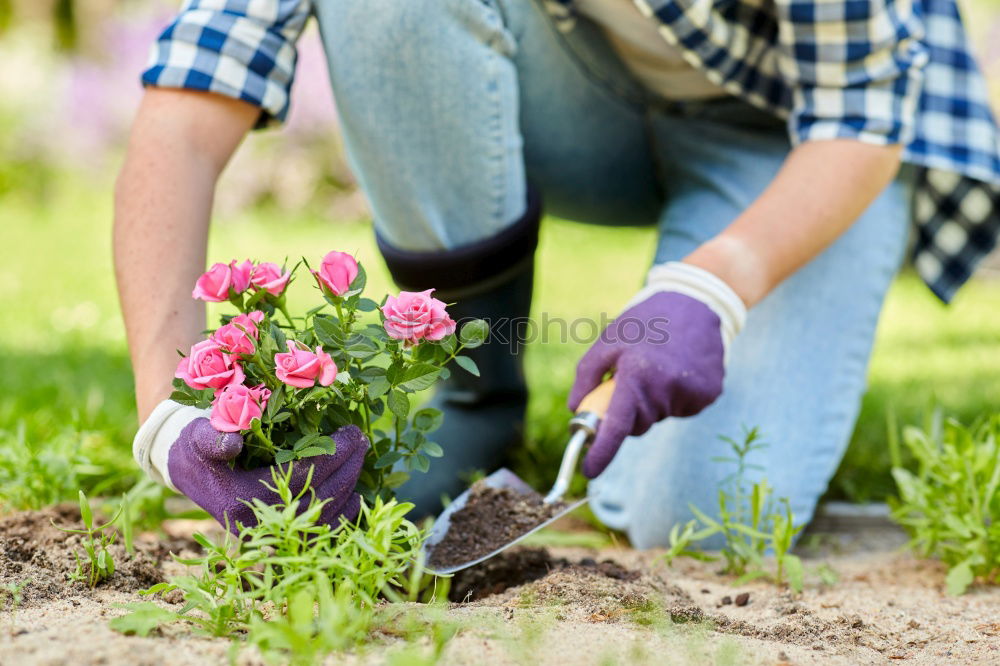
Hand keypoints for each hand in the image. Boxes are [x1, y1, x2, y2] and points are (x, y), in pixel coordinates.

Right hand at [167, 419, 367, 531]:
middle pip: (318, 496)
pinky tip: (357, 496)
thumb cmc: (199, 449)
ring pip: (324, 516)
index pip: (301, 476)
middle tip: (362, 441)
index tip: (352, 432)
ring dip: (349, 487)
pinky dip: (342, 517)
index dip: (332, 453)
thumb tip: (233, 442)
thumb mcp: (198, 436)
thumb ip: (211, 437)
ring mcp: (271, 535)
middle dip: (347, 467)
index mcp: (243, 499)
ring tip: (361, 459)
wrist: (191, 474)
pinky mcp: (279, 538)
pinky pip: (319, 534)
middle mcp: (259, 524)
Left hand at [568, 263, 744, 477]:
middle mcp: (667, 389)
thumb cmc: (645, 322)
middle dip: (628, 411)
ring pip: (660, 415)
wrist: (697, 303)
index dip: (602, 453)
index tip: (589, 470)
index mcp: (638, 375)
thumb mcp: (607, 341)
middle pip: (638, 424)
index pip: (617, 427)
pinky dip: (675, 395)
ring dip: (653, 400)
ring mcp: (693, 393)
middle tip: (630, 380)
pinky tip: (678, 369)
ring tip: (658, 366)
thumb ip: (586, 377)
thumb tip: (574, 410)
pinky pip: (682, 408)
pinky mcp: (711, 393)